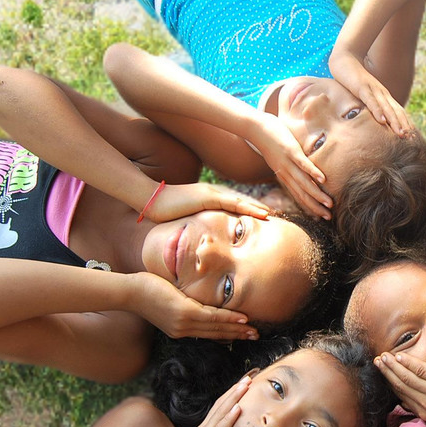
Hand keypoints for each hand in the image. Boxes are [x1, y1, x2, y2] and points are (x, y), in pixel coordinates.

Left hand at [131, 272, 257, 340]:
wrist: (130, 293)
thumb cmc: (146, 292)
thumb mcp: (168, 302)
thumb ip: (184, 304)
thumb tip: (196, 299)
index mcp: (180, 329)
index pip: (207, 333)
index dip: (226, 334)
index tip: (241, 335)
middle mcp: (183, 330)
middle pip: (215, 334)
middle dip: (237, 335)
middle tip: (255, 337)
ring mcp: (184, 323)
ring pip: (217, 327)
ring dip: (237, 329)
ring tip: (253, 331)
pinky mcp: (185, 313)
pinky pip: (212, 316)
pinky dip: (228, 318)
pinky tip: (241, 319)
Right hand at [144, 182, 268, 223]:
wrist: (150, 200)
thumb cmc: (162, 211)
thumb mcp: (183, 216)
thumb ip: (194, 221)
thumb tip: (198, 234)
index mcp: (209, 196)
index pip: (233, 203)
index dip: (249, 209)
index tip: (263, 217)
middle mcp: (214, 192)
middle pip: (242, 200)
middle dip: (258, 207)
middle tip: (275, 216)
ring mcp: (212, 193)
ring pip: (242, 200)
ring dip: (259, 208)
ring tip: (273, 215)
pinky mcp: (209, 197)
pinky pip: (234, 203)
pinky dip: (250, 208)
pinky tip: (262, 214)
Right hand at [160, 376, 251, 426]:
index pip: (220, 408)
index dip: (232, 394)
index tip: (245, 383)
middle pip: (221, 404)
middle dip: (235, 389)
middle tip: (250, 375)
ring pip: (221, 412)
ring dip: (234, 396)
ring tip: (246, 383)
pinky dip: (229, 417)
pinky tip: (238, 408)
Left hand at [252, 114, 331, 219]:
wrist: (254, 128)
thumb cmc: (270, 140)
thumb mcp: (280, 157)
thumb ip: (290, 164)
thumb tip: (299, 167)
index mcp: (284, 175)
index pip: (298, 195)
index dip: (309, 207)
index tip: (320, 216)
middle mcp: (286, 173)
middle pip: (302, 194)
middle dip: (316, 207)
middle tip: (328, 217)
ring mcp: (288, 162)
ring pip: (304, 182)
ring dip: (317, 194)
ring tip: (328, 203)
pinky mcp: (290, 151)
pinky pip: (302, 164)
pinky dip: (312, 172)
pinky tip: (323, 180)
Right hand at [328, 49, 412, 135]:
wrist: (345, 60)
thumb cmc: (353, 80)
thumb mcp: (364, 95)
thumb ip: (370, 106)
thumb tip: (374, 121)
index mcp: (383, 96)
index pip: (397, 111)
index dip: (405, 123)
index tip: (411, 137)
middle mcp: (381, 93)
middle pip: (396, 111)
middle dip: (404, 125)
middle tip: (411, 139)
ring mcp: (373, 90)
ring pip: (386, 108)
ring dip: (394, 121)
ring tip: (401, 133)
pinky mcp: (362, 88)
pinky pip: (371, 101)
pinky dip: (377, 111)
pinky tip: (382, 121)